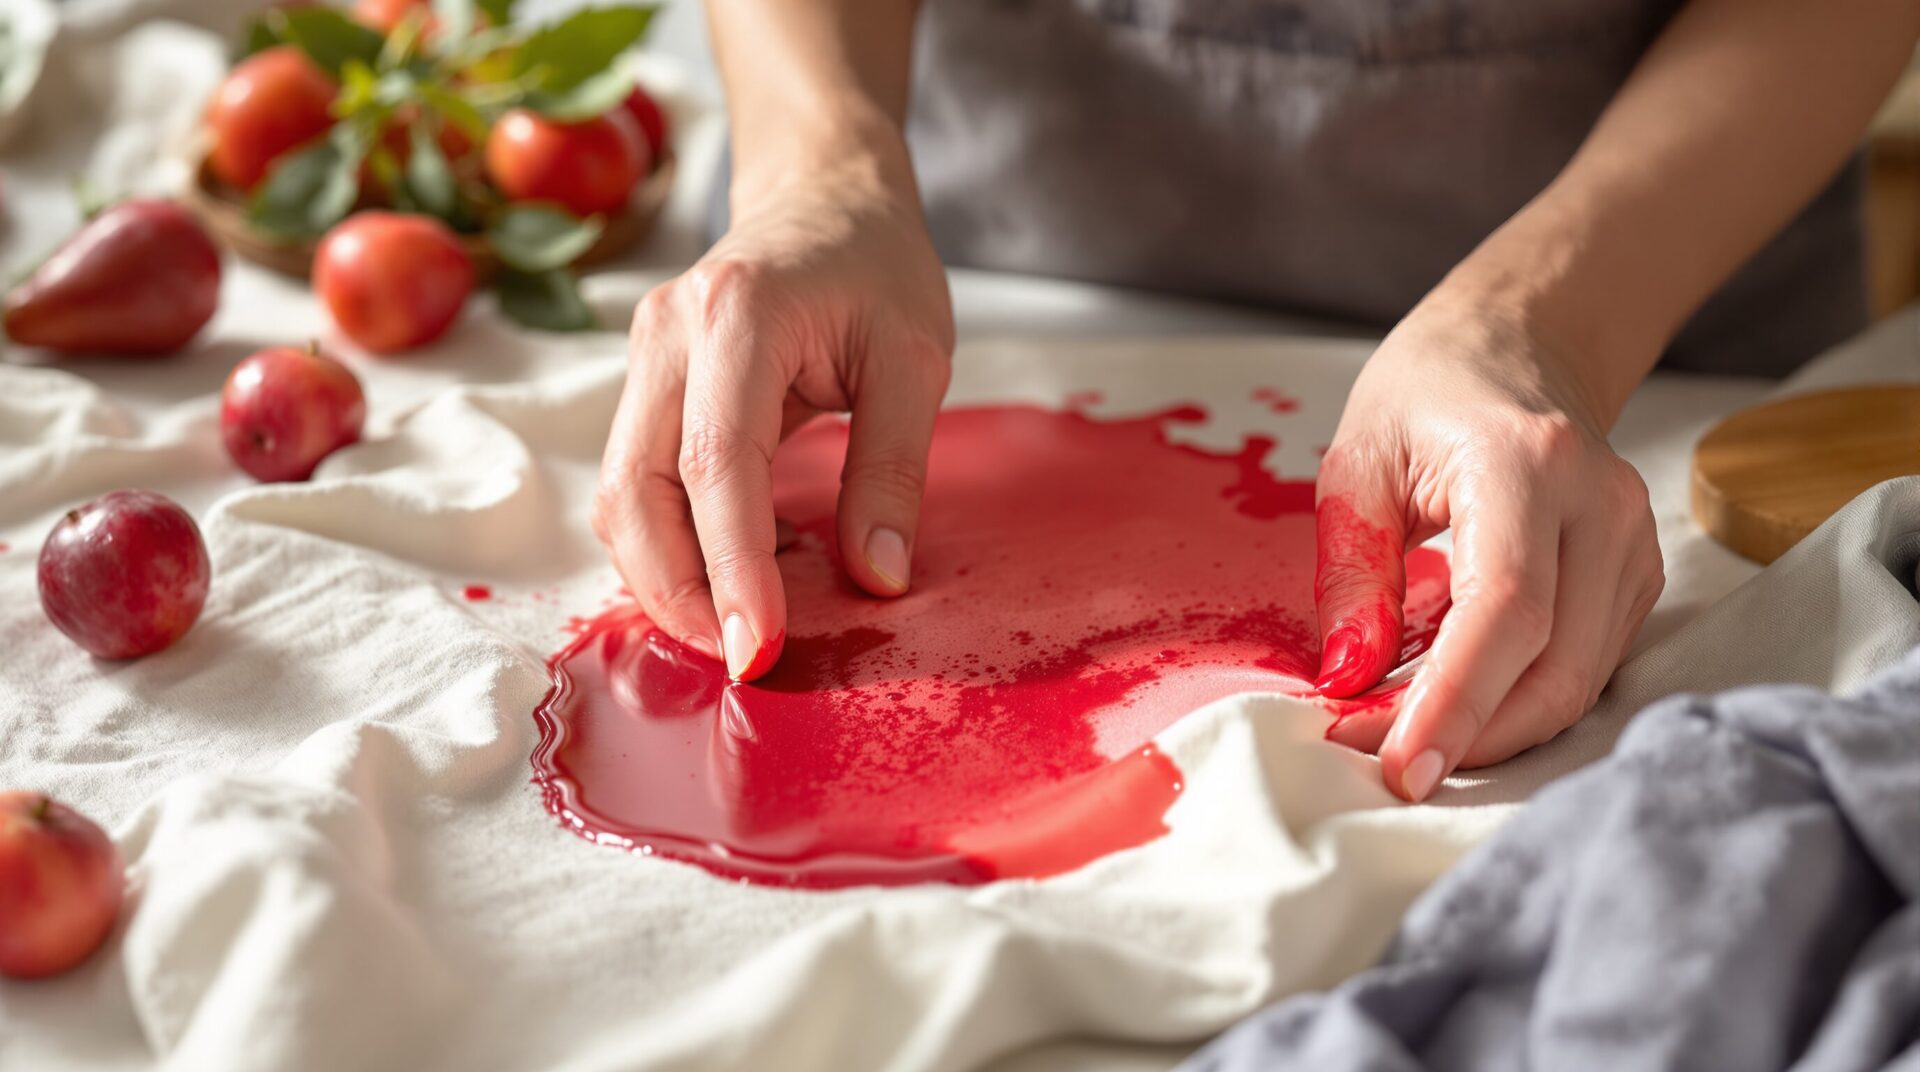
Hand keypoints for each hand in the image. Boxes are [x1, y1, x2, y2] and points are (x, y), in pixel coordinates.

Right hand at [593, 141, 952, 679]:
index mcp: (738, 315)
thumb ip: (893, 467)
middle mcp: (667, 335)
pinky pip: (635, 485)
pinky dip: (672, 545)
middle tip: (744, 660)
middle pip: (635, 492)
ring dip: (666, 579)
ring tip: (742, 623)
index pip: (715, 466)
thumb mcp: (914, 357)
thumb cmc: (876, 265)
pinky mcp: (642, 387)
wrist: (824, 196)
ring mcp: (641, 359)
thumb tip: (876, 576)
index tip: (759, 649)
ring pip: (618, 498)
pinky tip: (737, 569)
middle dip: (678, 593)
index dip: (732, 569)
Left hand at [1312, 294, 1664, 800]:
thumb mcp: (1355, 466)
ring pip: (1579, 681)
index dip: (1457, 703)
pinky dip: (1522, 704)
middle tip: (1382, 763)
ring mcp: (1633, 542)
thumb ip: (1351, 576)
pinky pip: (1588, 668)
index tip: (1399, 768)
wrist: (1517, 344)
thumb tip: (1349, 681)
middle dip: (1470, 736)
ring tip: (1406, 736)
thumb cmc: (1425, 396)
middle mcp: (1601, 505)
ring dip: (1493, 731)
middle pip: (1556, 665)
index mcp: (1524, 464)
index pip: (1506, 609)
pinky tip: (1460, 706)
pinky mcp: (1639, 575)